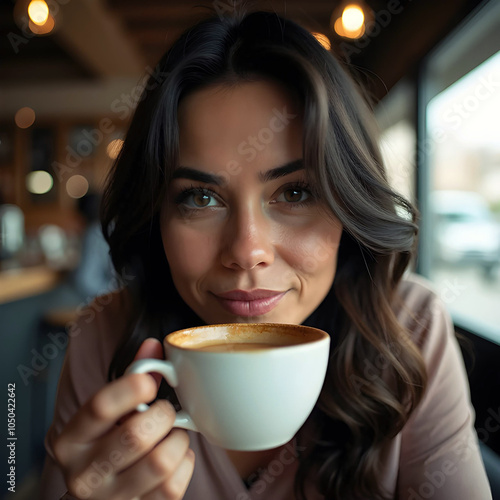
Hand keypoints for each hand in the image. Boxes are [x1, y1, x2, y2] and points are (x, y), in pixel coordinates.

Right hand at [52, 338, 194, 498]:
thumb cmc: (107, 443)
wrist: (99, 496)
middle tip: (165, 412)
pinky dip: (185, 464)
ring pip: (160, 462)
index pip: (99, 408)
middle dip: (162, 416)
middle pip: (136, 436)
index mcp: (71, 440)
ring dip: (177, 441)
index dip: (131, 389)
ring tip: (172, 435)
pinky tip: (176, 457)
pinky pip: (173, 486)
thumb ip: (131, 377)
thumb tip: (153, 345)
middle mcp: (84, 474)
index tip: (150, 383)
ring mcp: (109, 499)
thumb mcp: (108, 412)